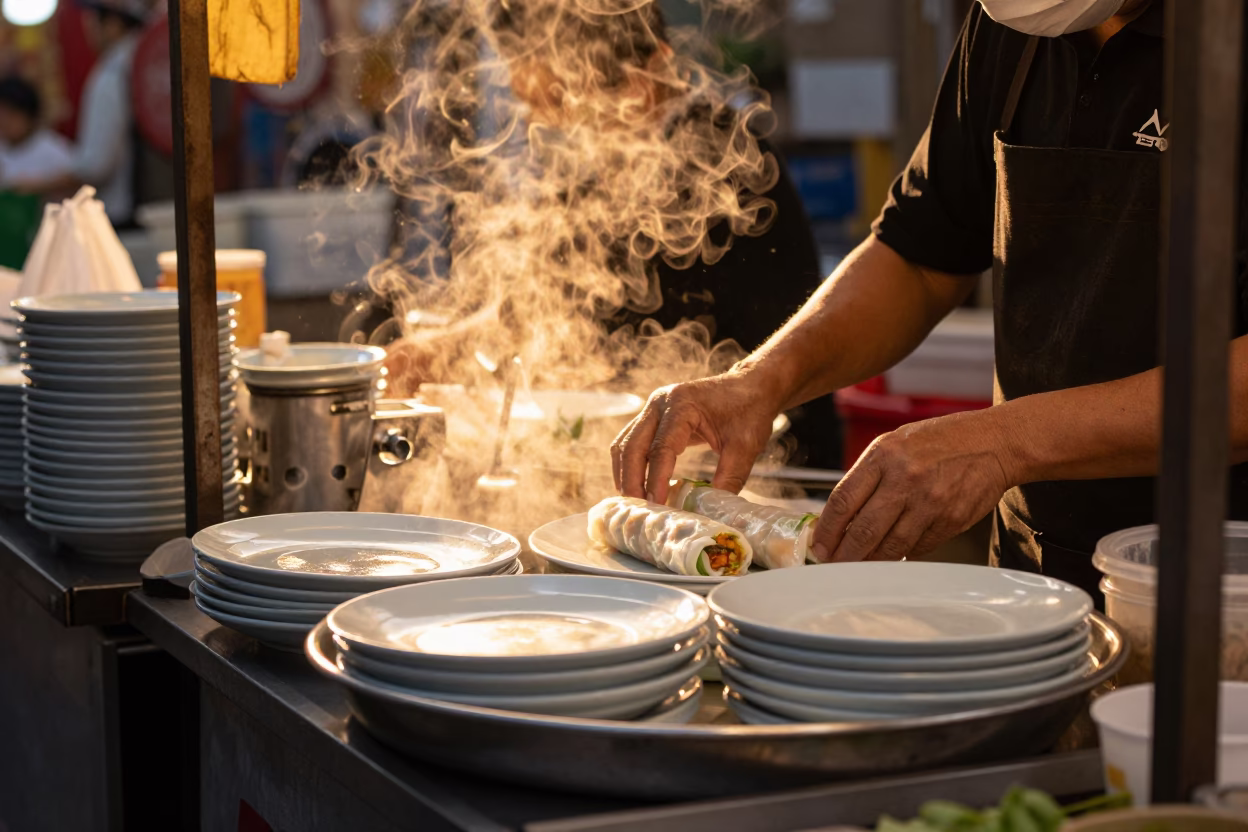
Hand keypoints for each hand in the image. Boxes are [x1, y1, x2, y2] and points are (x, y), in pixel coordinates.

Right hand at [611, 371, 781, 503]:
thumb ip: (729, 478)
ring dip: (625, 474)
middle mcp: (661, 403)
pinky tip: (637, 485)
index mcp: (683, 405)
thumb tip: (709, 511)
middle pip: (632, 446)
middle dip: (631, 480)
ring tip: (635, 502)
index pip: (661, 448)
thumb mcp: (745, 447)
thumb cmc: (749, 411)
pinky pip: (631, 441)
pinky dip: (629, 464)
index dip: (656, 479)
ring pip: (625, 444)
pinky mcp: (653, 416)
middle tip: (638, 509)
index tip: (657, 505)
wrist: (750, 386)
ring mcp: (653, 407)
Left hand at [811, 409, 1018, 561]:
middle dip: (844, 554)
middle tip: (834, 565)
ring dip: (870, 562)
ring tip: (858, 567)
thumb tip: (840, 517)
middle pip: (864, 529)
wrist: (992, 442)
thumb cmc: (938, 441)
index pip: (844, 499)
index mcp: (884, 456)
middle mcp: (905, 478)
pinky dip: (902, 554)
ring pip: (891, 546)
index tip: (818, 545)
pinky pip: (918, 548)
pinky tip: (892, 555)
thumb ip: (868, 477)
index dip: (827, 529)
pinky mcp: (950, 520)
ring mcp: (930, 501)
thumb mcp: (894, 444)